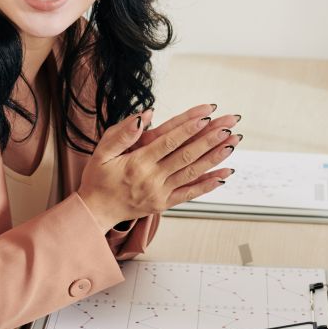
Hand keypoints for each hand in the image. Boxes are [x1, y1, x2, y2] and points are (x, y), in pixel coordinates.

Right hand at [75, 105, 241, 230]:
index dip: (188, 129)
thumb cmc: (97, 180)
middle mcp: (152, 179)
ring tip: (232, 144)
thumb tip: (143, 117)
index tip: (206, 117)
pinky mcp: (164, 204)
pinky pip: (190, 194)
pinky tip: (224, 175)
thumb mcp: (101, 153)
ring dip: (214, 158)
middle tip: (228, 125)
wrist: (95, 212)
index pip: (168, 142)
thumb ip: (121, 134)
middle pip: (186, 155)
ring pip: (192, 173)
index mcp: (137, 163)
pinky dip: (208, 184)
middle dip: (209, 139)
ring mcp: (160, 193)